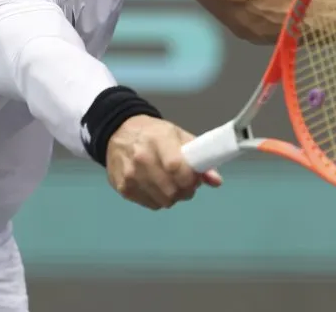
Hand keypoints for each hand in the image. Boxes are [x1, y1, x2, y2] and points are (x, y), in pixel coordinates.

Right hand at [106, 115, 222, 209]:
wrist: (119, 131)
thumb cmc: (154, 133)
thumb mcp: (179, 136)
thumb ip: (199, 158)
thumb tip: (216, 181)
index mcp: (158, 139)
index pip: (176, 167)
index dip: (190, 178)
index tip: (195, 178)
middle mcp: (141, 158)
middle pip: (171, 189)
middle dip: (184, 190)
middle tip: (185, 183)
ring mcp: (130, 175)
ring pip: (163, 201)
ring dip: (172, 196)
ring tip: (171, 183)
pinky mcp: (123, 188)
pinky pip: (151, 204)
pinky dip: (158, 199)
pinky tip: (156, 186)